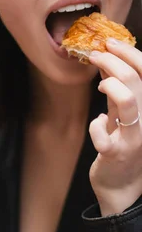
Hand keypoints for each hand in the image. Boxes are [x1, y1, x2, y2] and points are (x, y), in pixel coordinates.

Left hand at [89, 39, 141, 214]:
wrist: (122, 188)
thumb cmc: (123, 149)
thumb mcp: (124, 117)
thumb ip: (120, 93)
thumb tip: (108, 61)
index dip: (129, 52)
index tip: (110, 43)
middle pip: (135, 80)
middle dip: (112, 61)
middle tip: (96, 55)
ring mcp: (133, 137)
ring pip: (127, 100)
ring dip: (109, 83)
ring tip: (100, 83)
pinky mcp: (115, 153)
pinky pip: (102, 131)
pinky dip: (95, 125)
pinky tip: (97, 125)